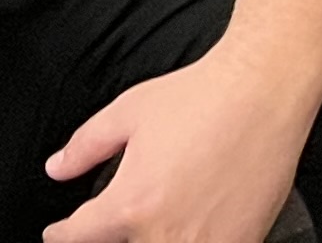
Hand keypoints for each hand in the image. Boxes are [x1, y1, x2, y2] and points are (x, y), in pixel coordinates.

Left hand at [42, 40, 321, 242]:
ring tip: (154, 217)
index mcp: (131, 205)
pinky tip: (192, 226)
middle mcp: (165, 235)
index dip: (60, 236)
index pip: (78, 239)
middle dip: (109, 236)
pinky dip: (192, 241)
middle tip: (118, 218)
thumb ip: (85, 147)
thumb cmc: (202, 98)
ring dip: (149, 239)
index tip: (58, 233)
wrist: (263, 94)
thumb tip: (58, 168)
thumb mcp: (128, 112)